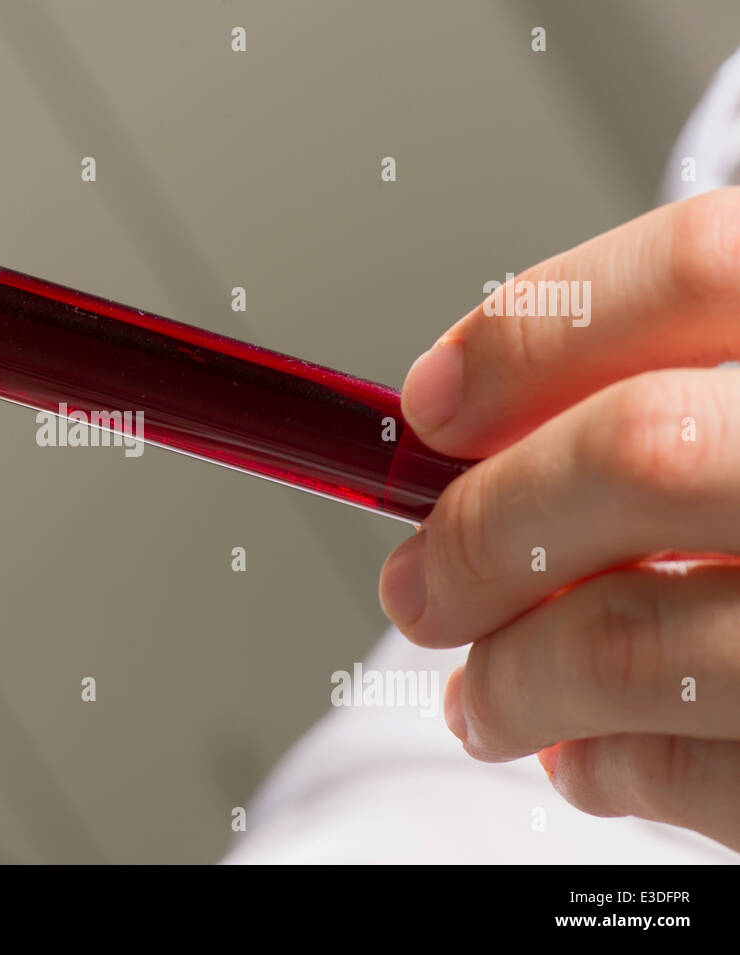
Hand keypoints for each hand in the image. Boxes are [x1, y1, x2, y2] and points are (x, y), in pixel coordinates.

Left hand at [379, 187, 739, 851]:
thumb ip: (667, 380)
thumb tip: (456, 421)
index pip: (699, 269)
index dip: (531, 334)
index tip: (432, 403)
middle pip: (639, 454)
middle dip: (482, 530)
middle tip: (421, 587)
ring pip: (631, 642)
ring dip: (514, 679)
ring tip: (484, 695)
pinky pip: (702, 775)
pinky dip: (605, 766)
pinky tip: (583, 749)